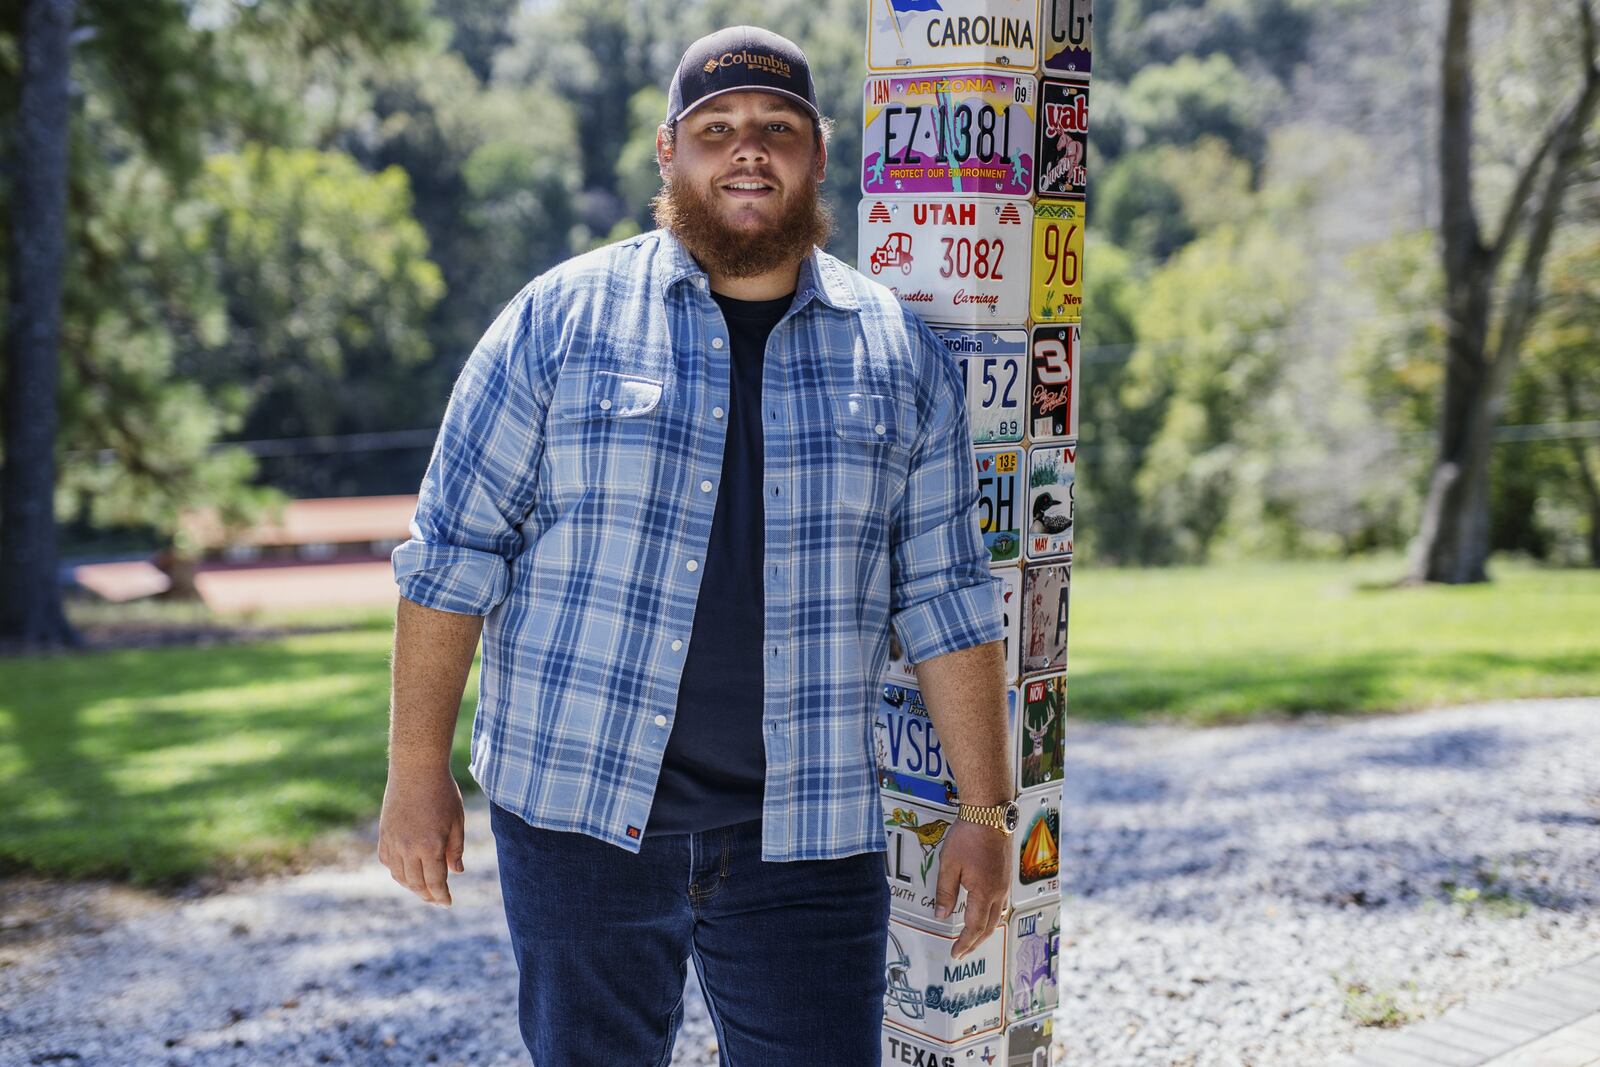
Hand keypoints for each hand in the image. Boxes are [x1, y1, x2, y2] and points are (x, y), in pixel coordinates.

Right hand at [377, 765, 464, 906]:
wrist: (416, 770)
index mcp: (430, 846)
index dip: (441, 896)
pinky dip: (397, 871)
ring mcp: (393, 842)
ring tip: (423, 888)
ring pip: (399, 875)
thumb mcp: (457, 821)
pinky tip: (406, 870)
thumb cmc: (443, 793)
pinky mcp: (384, 834)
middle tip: (436, 899)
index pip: (435, 882)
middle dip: (427, 895)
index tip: (447, 903)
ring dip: (411, 885)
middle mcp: (408, 848)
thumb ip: (456, 849)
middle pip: (416, 884)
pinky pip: (387, 861)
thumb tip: (457, 872)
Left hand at [932, 818, 1009, 959]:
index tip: (955, 954)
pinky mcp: (1005, 874)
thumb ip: (945, 892)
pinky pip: (1000, 903)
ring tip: (972, 937)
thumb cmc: (969, 836)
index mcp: (984, 893)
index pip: (974, 927)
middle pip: (989, 927)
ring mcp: (1004, 883)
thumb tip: (941, 915)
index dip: (964, 943)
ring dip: (985, 930)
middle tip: (963, 952)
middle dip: (975, 942)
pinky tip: (984, 913)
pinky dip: (991, 916)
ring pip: (997, 916)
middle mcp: (998, 892)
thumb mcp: (949, 865)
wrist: (990, 813)